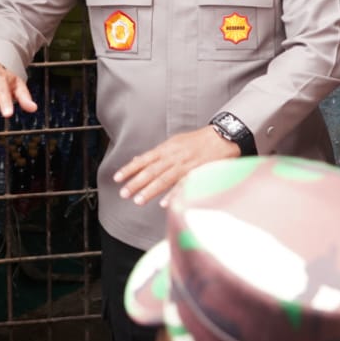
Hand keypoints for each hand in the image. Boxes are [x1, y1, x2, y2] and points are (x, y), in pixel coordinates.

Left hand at [113, 127, 239, 207]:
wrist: (222, 137)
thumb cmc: (197, 141)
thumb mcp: (174, 142)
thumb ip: (157, 153)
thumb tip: (138, 160)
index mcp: (167, 148)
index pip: (144, 160)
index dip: (130, 169)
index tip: (117, 178)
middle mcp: (174, 156)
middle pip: (152, 171)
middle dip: (136, 182)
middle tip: (124, 193)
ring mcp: (186, 165)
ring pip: (165, 179)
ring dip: (150, 190)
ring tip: (138, 201)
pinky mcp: (198, 173)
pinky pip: (184, 185)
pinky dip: (174, 194)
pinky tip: (164, 204)